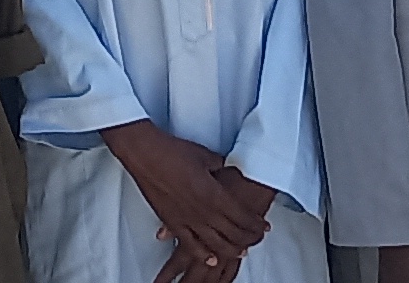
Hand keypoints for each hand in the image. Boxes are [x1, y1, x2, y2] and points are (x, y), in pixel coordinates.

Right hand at [102, 121, 266, 267]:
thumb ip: (222, 168)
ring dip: (231, 250)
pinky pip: (190, 245)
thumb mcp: (207, 156)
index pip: (243, 217)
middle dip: (249, 239)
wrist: (144, 153)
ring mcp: (187, 219)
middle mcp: (203, 211)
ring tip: (241, 251)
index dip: (256, 224)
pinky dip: (203, 254)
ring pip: (215, 244)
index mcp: (214, 194)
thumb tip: (230, 171)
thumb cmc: (173, 151)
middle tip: (257, 238)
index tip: (264, 226)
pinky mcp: (171, 222)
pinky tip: (211, 258)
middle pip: (233, 234)